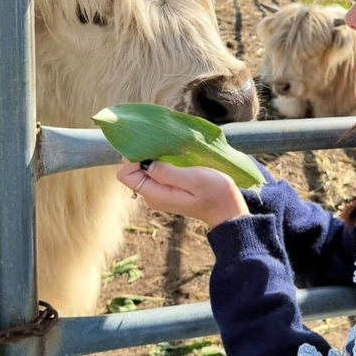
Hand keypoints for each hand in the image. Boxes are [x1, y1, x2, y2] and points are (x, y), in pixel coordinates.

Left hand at [116, 159, 248, 227]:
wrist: (228, 210)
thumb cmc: (216, 193)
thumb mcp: (195, 180)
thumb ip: (169, 173)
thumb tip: (145, 162)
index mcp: (156, 195)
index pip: (126, 175)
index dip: (133, 158)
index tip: (151, 147)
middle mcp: (153, 196)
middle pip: (132, 172)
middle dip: (141, 156)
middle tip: (161, 145)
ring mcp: (159, 193)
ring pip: (142, 171)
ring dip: (151, 158)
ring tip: (170, 150)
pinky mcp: (167, 189)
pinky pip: (153, 172)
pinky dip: (159, 162)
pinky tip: (173, 156)